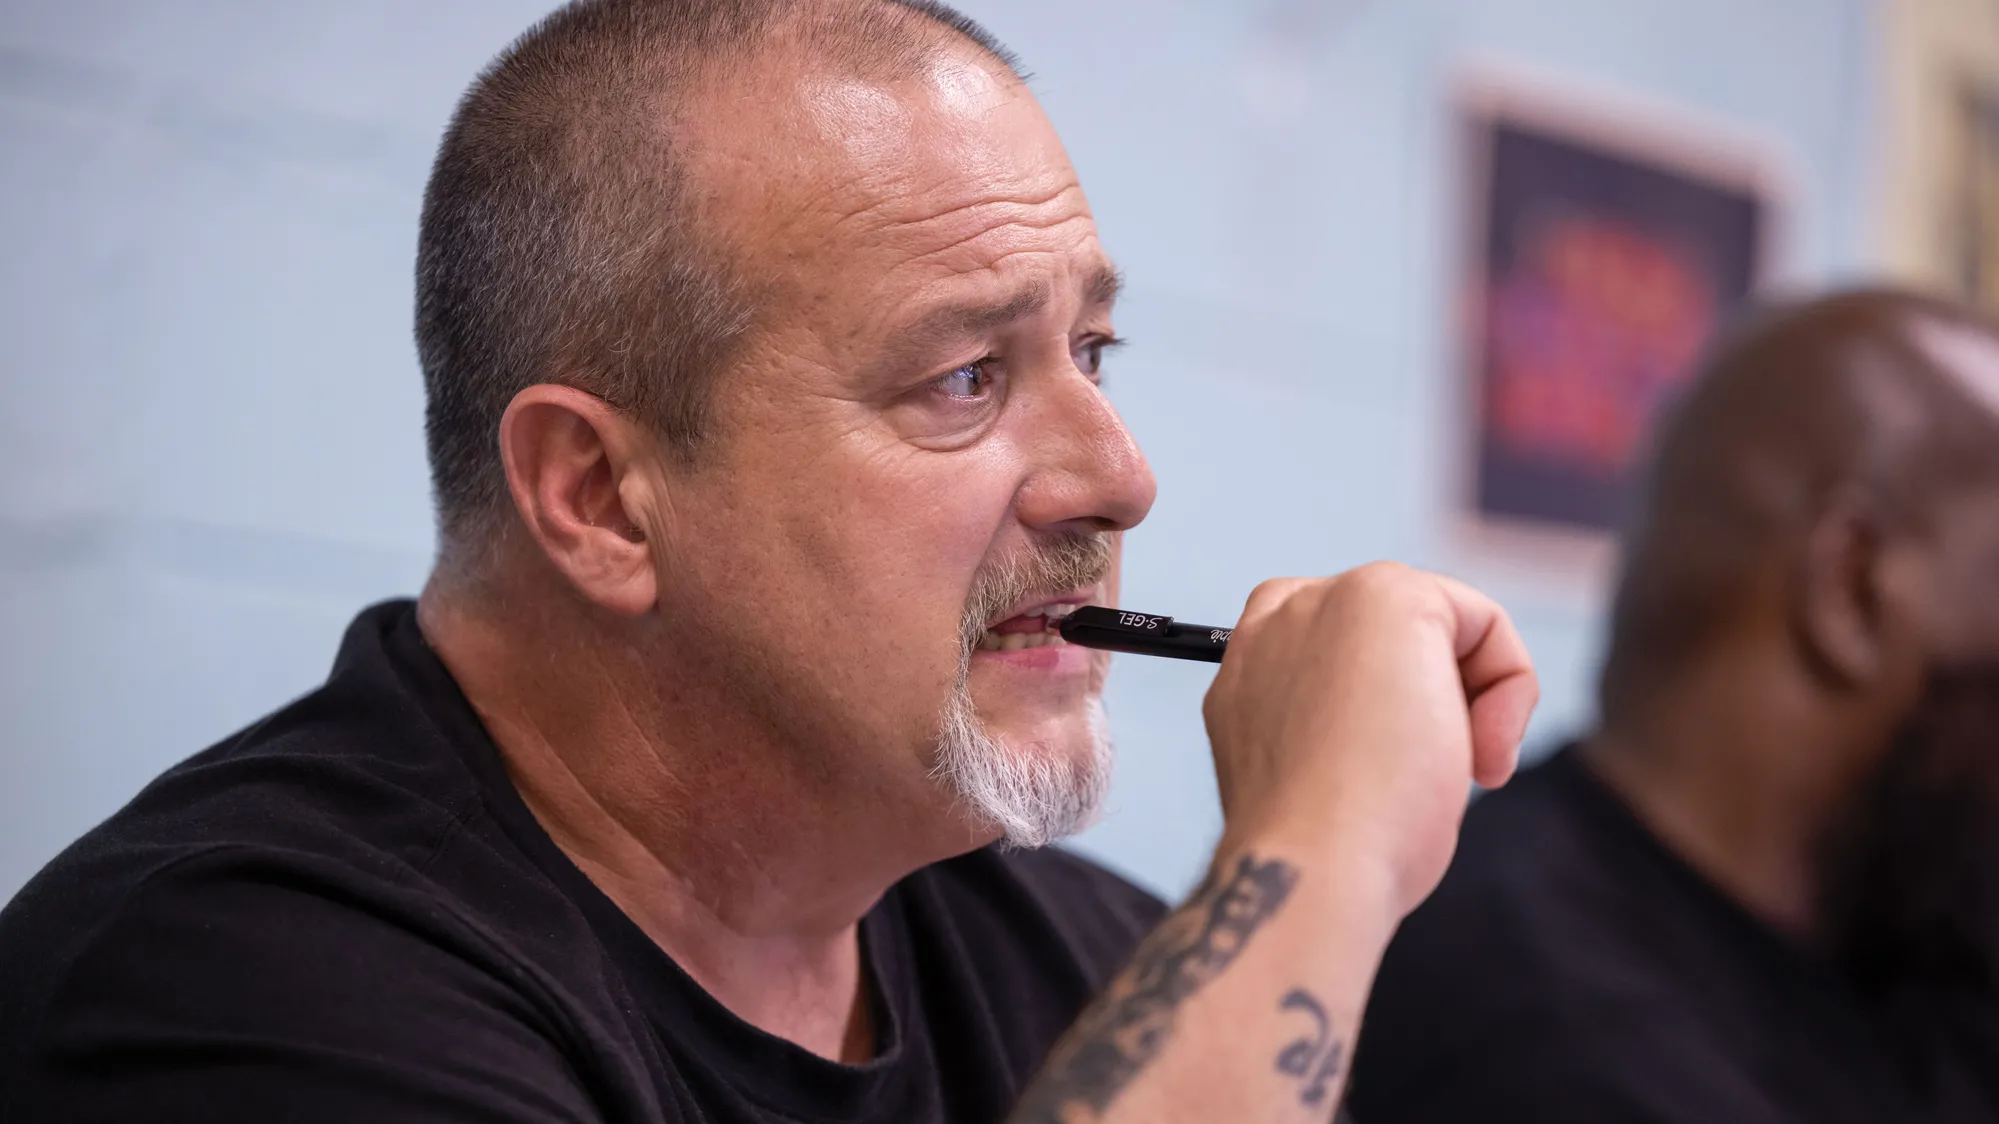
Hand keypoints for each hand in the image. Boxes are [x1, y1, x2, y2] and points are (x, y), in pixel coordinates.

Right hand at [1202, 563, 1537, 918]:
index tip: (1396, 771)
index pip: (1337, 650)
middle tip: (1436, 776)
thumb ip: (1340, 727)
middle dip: (1436, 701)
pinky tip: (1485, 756)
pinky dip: (1509, 688)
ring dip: (1474, 701)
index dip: (1388, 705)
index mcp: (1250, 669)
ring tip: (1463, 771)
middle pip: (1398, 637)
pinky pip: (1485, 623)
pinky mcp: (1389, 596)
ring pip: (1444, 628)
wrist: (1313, 864)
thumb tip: (1401, 727)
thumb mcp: (1320, 775)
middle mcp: (1278, 622)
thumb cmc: (1324, 848)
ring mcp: (1327, 600)